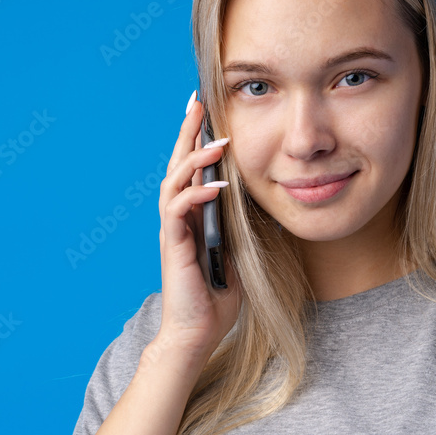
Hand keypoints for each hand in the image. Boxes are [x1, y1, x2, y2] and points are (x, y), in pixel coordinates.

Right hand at [154, 92, 241, 363]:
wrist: (197, 333)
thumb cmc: (217, 297)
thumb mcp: (237, 253)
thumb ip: (240, 227)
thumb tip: (261, 203)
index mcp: (192, 216)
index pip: (191, 169)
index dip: (196, 139)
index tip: (205, 110)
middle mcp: (178, 218)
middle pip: (176, 164)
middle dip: (187, 132)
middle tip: (196, 101)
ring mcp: (173, 231)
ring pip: (174, 182)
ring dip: (194, 160)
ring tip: (217, 142)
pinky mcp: (174, 246)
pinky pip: (178, 211)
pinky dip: (196, 195)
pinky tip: (217, 186)